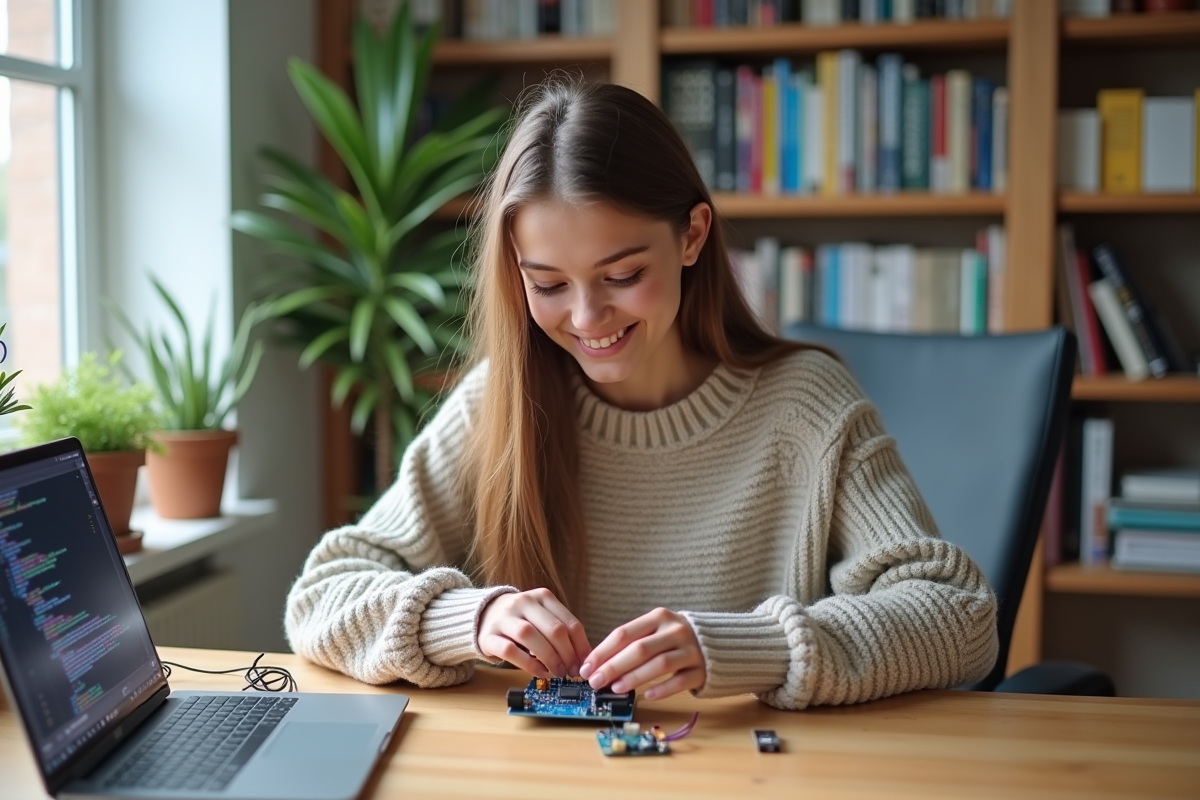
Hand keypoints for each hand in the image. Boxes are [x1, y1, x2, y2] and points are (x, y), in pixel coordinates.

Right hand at [477, 588, 591, 678]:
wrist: (484, 615)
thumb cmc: (521, 620)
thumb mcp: (542, 617)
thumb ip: (561, 632)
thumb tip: (584, 658)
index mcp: (542, 597)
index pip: (569, 622)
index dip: (580, 646)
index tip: (585, 663)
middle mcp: (523, 602)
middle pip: (553, 628)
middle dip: (567, 654)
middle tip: (572, 671)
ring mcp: (504, 618)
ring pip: (530, 636)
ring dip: (549, 658)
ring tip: (558, 672)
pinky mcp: (489, 636)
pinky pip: (510, 650)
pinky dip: (528, 664)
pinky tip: (540, 672)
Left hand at [579, 608, 705, 700]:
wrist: (718, 643)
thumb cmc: (675, 639)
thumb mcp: (655, 631)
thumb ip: (631, 643)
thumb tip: (597, 664)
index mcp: (659, 617)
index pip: (624, 633)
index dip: (603, 651)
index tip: (586, 667)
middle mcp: (675, 631)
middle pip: (639, 649)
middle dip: (613, 666)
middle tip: (595, 681)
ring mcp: (691, 650)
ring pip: (659, 664)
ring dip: (634, 677)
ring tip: (615, 688)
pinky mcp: (701, 670)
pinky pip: (680, 681)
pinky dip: (663, 689)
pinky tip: (647, 695)